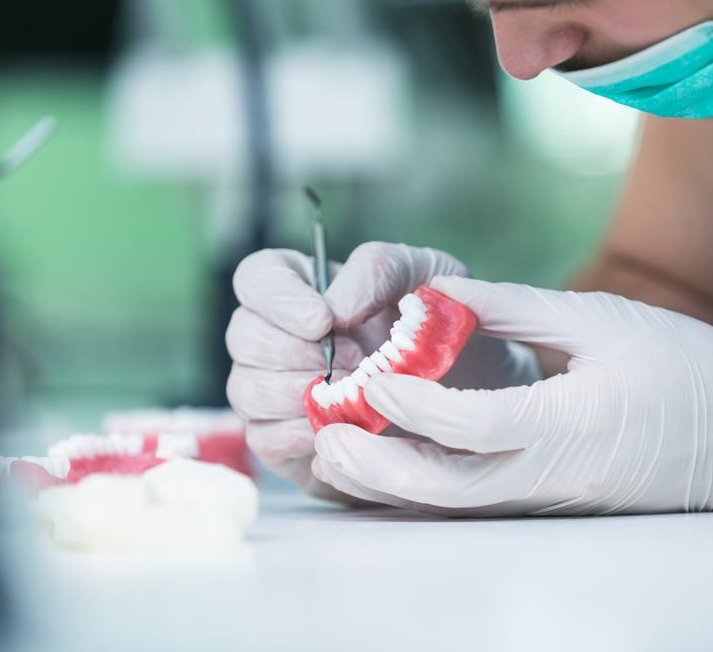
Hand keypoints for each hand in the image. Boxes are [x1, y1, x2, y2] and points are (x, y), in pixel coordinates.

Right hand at [226, 243, 539, 503]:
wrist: (468, 400)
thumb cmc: (442, 331)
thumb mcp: (427, 276)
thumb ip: (379, 269)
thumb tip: (334, 306)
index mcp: (303, 288)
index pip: (257, 278)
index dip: (278, 298)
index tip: (322, 320)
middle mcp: (276, 337)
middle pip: (243, 335)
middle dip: (295, 353)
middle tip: (354, 365)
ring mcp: (272, 392)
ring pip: (247, 389)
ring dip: (300, 394)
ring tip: (355, 397)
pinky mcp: (284, 443)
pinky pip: (266, 439)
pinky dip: (302, 434)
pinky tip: (343, 429)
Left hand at [311, 277, 712, 516]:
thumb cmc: (687, 371)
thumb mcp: (601, 320)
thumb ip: (514, 308)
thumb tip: (439, 296)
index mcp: (571, 426)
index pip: (474, 424)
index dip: (413, 401)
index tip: (370, 375)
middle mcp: (554, 477)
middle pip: (445, 490)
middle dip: (376, 467)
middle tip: (324, 435)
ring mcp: (552, 501)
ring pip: (453, 507)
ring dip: (391, 484)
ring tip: (340, 450)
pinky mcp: (553, 504)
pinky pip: (475, 505)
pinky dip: (425, 489)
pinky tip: (393, 463)